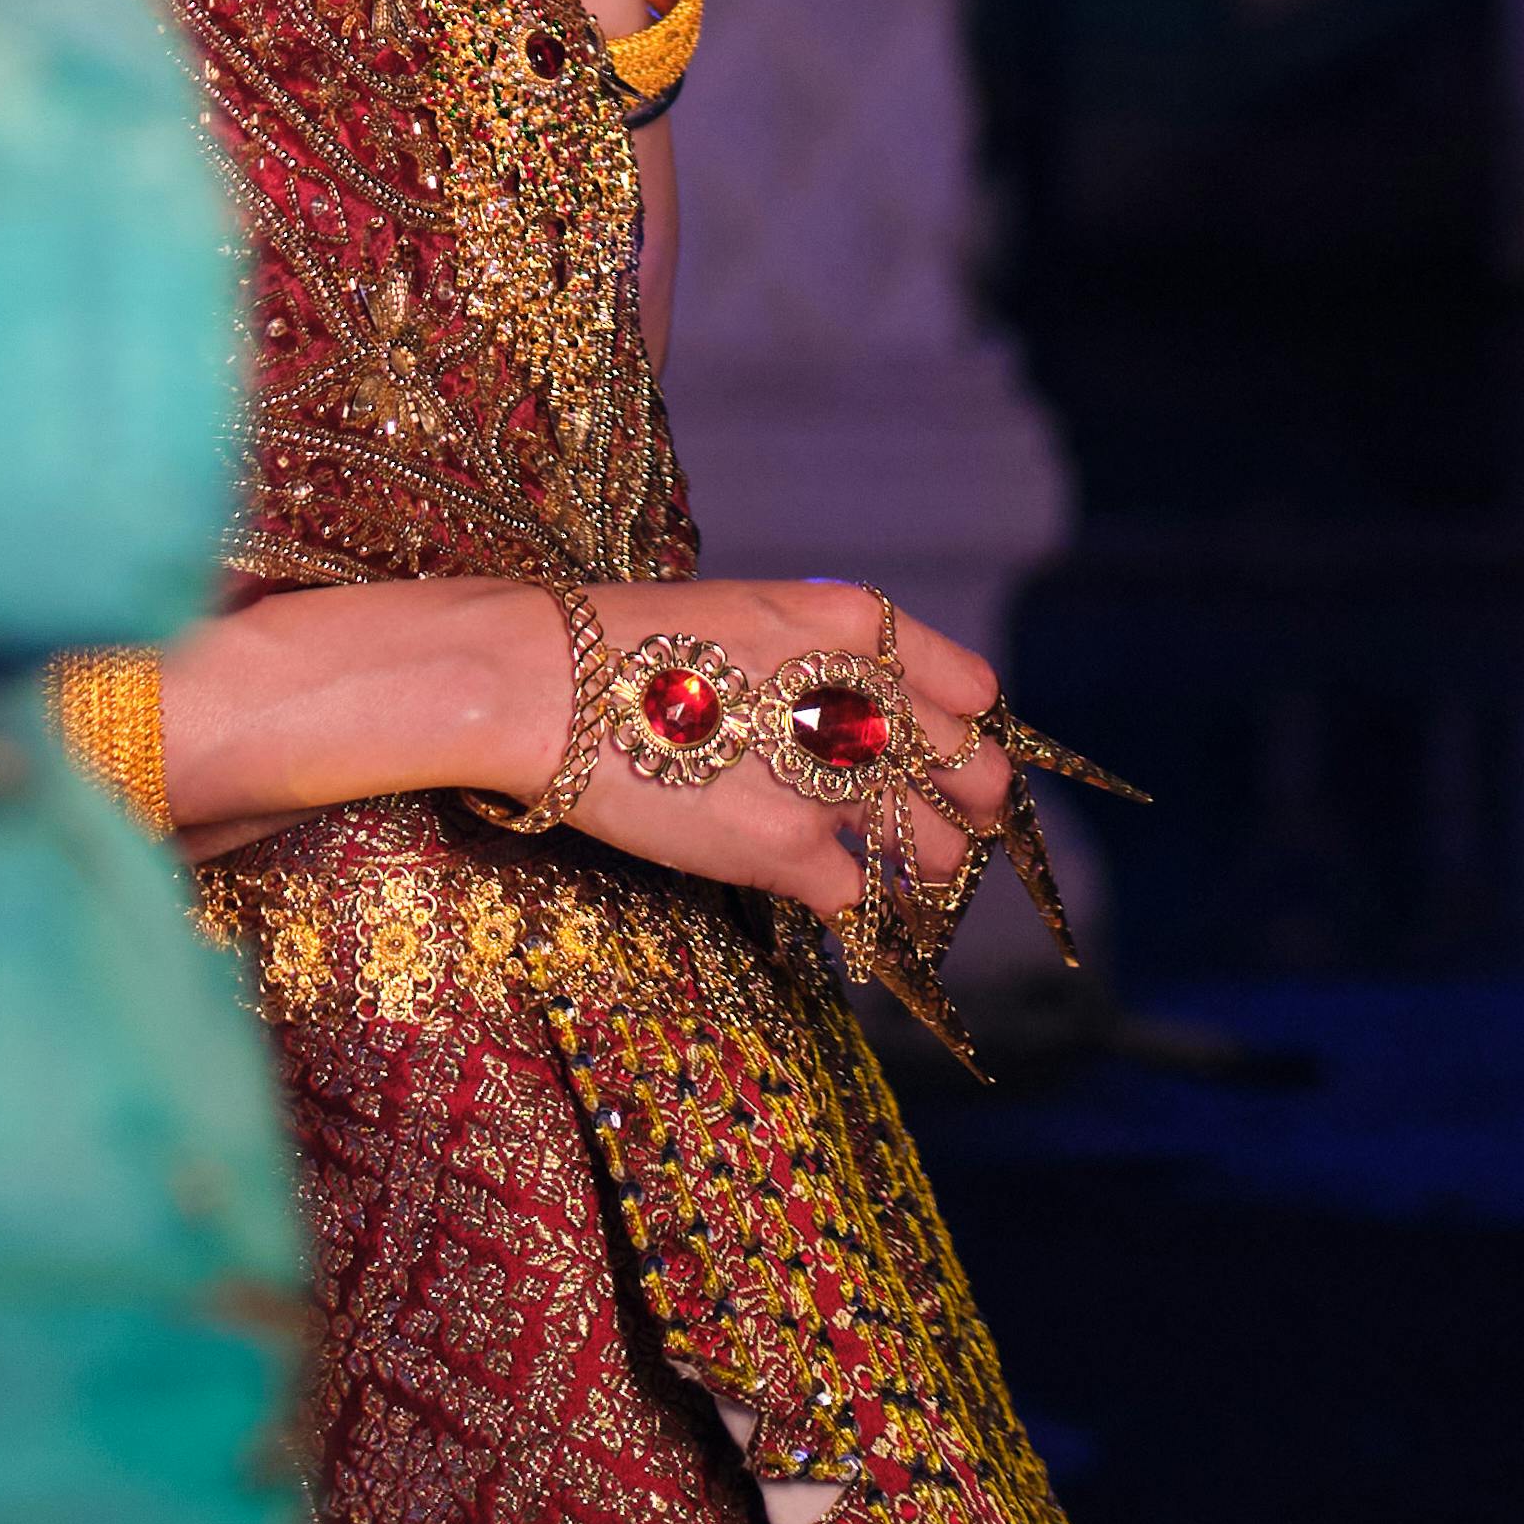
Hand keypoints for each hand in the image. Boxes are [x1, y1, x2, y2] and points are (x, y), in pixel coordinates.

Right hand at [497, 574, 1018, 930]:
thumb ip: (824, 661)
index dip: (966, 733)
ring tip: (894, 871)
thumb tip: (862, 716)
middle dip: (968, 808)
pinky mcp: (792, 851)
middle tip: (940, 828)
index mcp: (855, 624)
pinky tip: (837, 903)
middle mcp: (863, 697)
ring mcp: (833, 779)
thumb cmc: (629, 643)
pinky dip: (856, 908)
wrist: (545, 683)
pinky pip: (863, 900)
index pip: (973, 692)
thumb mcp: (752, 616)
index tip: (947, 758)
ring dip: (922, 867)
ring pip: (937, 850)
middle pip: (977, 776)